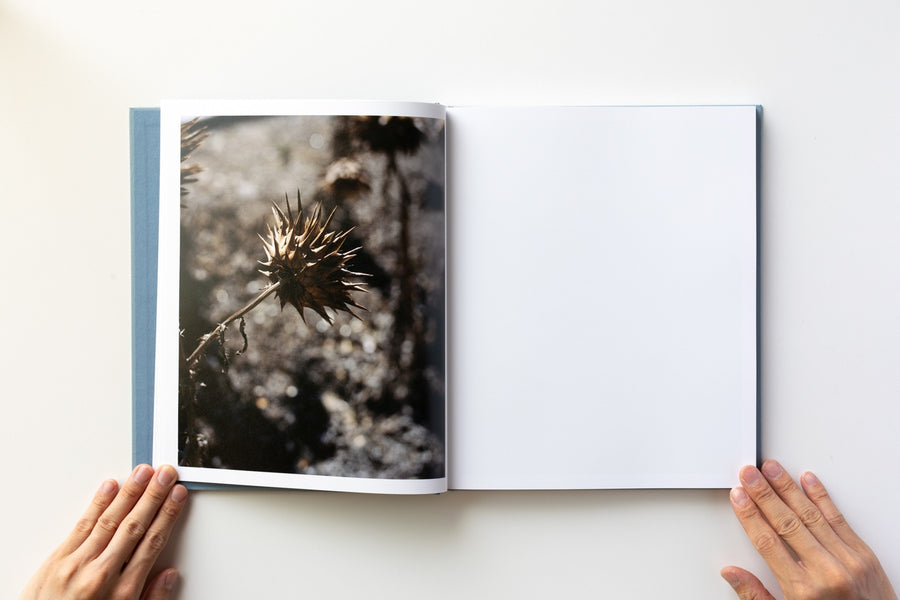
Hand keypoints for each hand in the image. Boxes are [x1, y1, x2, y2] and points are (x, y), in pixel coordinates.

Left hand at [20, 464, 187, 599]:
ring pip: (110, 520)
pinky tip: (110, 487)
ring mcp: (77, 564)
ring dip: (130, 492)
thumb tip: (169, 576)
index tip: (178, 496)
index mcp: (123, 592)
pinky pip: (82, 525)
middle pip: (134, 525)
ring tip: (144, 472)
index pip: (152, 542)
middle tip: (167, 474)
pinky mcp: (56, 560)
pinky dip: (97, 503)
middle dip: (153, 495)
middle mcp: (101, 574)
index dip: (168, 514)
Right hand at [722, 460, 895, 599]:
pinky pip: (838, 519)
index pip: (768, 542)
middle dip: (764, 494)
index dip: (750, 516)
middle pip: (787, 523)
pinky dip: (822, 497)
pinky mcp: (864, 554)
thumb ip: (756, 595)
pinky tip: (808, 480)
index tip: (738, 497)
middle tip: (749, 474)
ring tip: (772, 469)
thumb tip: (732, 573)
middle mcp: (827, 572)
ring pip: (811, 515)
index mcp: (803, 590)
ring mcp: (848, 560)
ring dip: (788, 488)